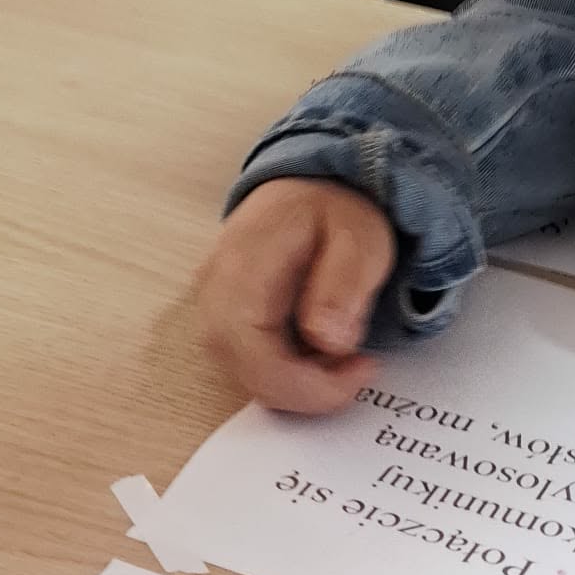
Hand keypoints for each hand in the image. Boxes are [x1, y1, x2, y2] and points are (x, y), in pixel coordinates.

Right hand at [197, 180, 397, 413]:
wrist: (307, 185)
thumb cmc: (332, 208)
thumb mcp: (358, 237)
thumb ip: (342, 287)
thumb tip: (327, 341)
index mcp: (244, 268)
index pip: (258, 358)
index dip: (310, 385)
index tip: (361, 369)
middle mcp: (215, 293)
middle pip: (250, 377)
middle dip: (310, 389)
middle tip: (357, 365)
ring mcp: (213, 307)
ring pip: (249, 378)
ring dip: (300, 383)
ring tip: (340, 351)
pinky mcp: (223, 319)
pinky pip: (250, 366)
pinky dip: (289, 372)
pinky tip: (319, 349)